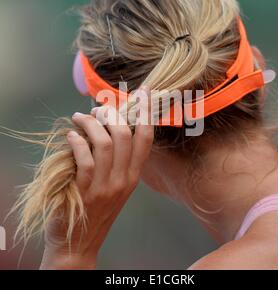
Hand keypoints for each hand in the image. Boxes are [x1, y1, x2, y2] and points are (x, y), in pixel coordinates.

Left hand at [40, 88, 153, 268]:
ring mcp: (105, 186)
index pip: (145, 139)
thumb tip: (107, 128)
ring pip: (104, 142)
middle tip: (98, 109)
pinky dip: (77, 141)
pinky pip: (84, 158)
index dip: (146, 114)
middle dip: (111, 115)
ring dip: (90, 124)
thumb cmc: (95, 210)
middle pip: (124, 135)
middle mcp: (123, 179)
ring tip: (79, 118)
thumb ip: (116, 161)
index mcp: (133, 176)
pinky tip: (71, 136)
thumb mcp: (114, 186)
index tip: (143, 94)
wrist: (79, 244)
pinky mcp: (85, 190)